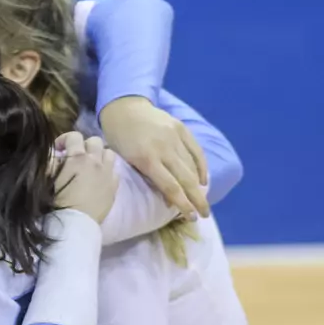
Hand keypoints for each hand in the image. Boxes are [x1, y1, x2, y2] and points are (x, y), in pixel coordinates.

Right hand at [51, 132, 119, 221]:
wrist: (74, 223)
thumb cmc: (56, 201)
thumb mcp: (47, 177)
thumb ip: (50, 162)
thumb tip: (54, 154)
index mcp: (77, 156)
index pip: (73, 136)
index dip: (64, 139)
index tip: (58, 149)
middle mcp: (95, 160)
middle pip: (94, 141)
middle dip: (84, 145)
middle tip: (76, 156)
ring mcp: (107, 173)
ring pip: (109, 153)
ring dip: (99, 155)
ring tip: (92, 164)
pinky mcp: (114, 187)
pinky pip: (114, 171)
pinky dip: (107, 171)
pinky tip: (99, 179)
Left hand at [99, 95, 208, 218]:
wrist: (124, 107)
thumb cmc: (119, 138)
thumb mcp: (127, 161)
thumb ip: (148, 177)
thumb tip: (169, 197)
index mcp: (147, 159)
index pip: (171, 187)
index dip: (183, 204)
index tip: (191, 217)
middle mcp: (164, 149)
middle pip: (186, 179)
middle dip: (197, 199)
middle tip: (204, 214)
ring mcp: (174, 137)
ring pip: (192, 166)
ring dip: (199, 186)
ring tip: (203, 200)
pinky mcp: (181, 128)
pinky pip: (196, 150)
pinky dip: (201, 166)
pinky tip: (203, 179)